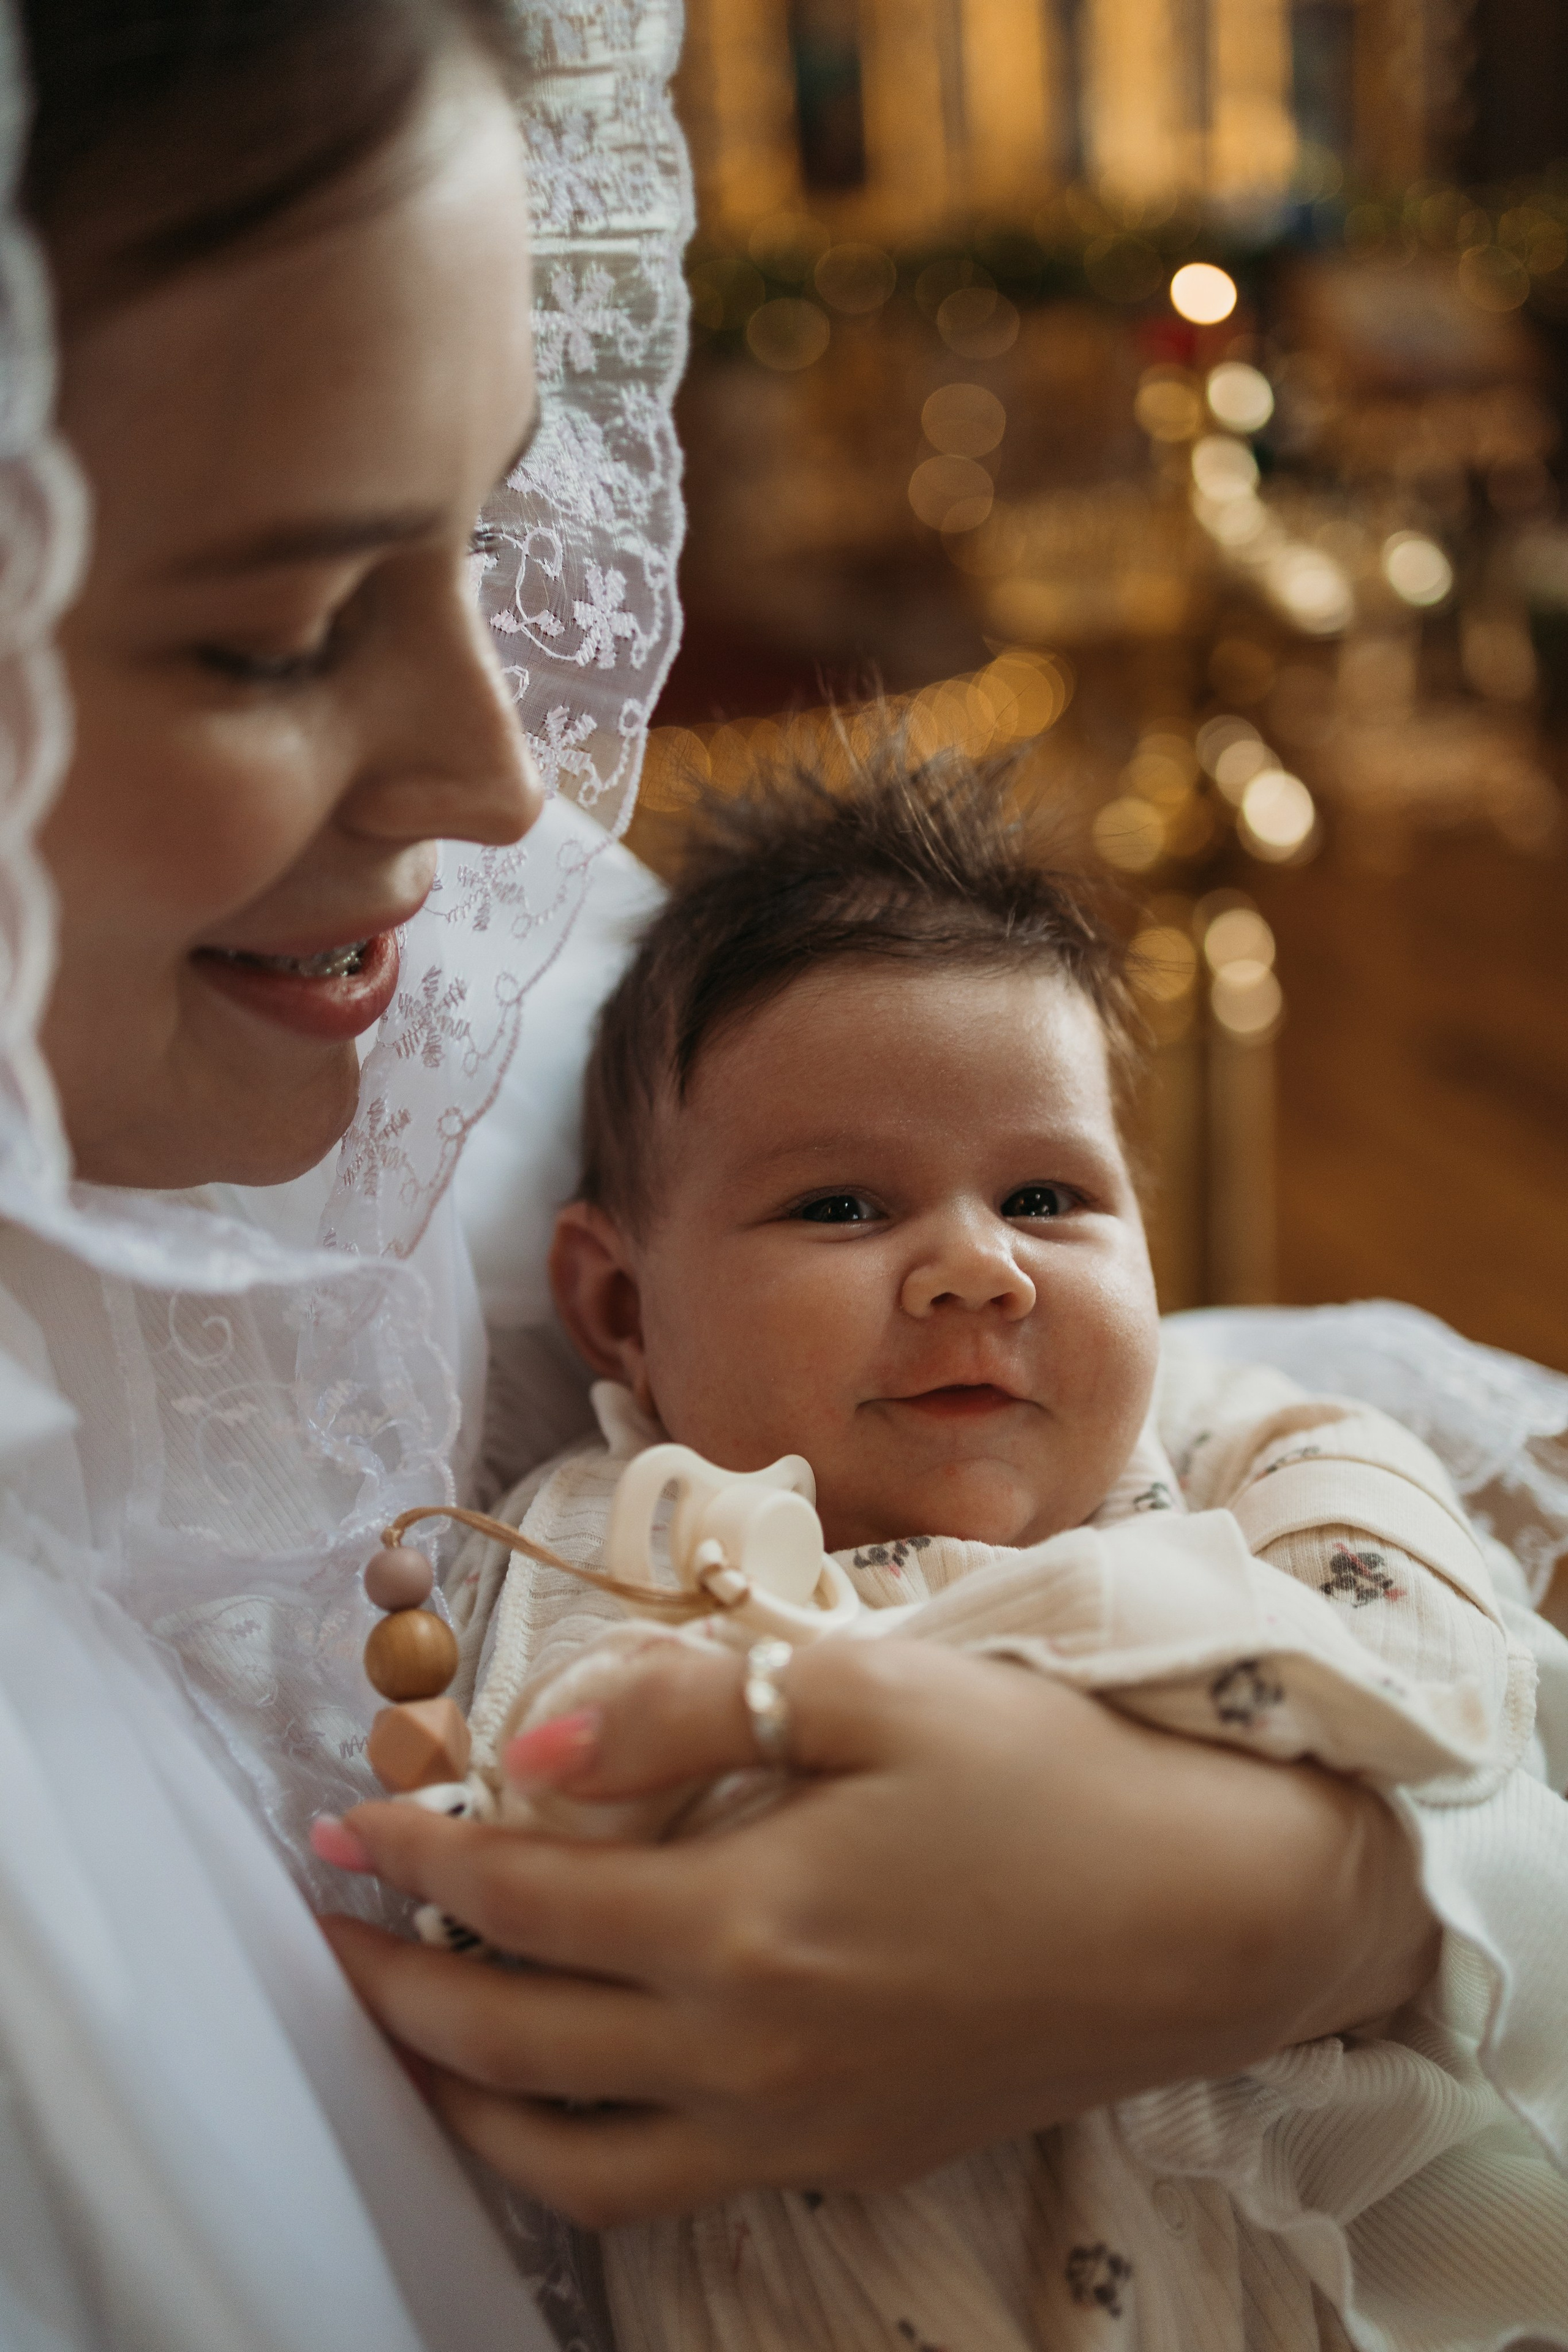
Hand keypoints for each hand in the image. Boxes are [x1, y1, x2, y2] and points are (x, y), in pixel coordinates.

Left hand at [322, 1637, 1436, 2226]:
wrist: (1218, 1918)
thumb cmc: (1052, 1776)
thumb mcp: (874, 1689)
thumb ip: (683, 1709)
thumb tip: (528, 1740)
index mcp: (742, 1926)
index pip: (518, 1900)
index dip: (415, 1855)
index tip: (346, 1817)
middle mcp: (747, 2056)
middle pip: (511, 2044)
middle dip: (397, 1987)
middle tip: (334, 1933)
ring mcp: (800, 2129)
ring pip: (571, 2158)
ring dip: (467, 2099)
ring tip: (415, 2036)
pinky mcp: (852, 2155)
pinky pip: (668, 2185)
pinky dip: (579, 2151)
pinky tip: (574, 2095)